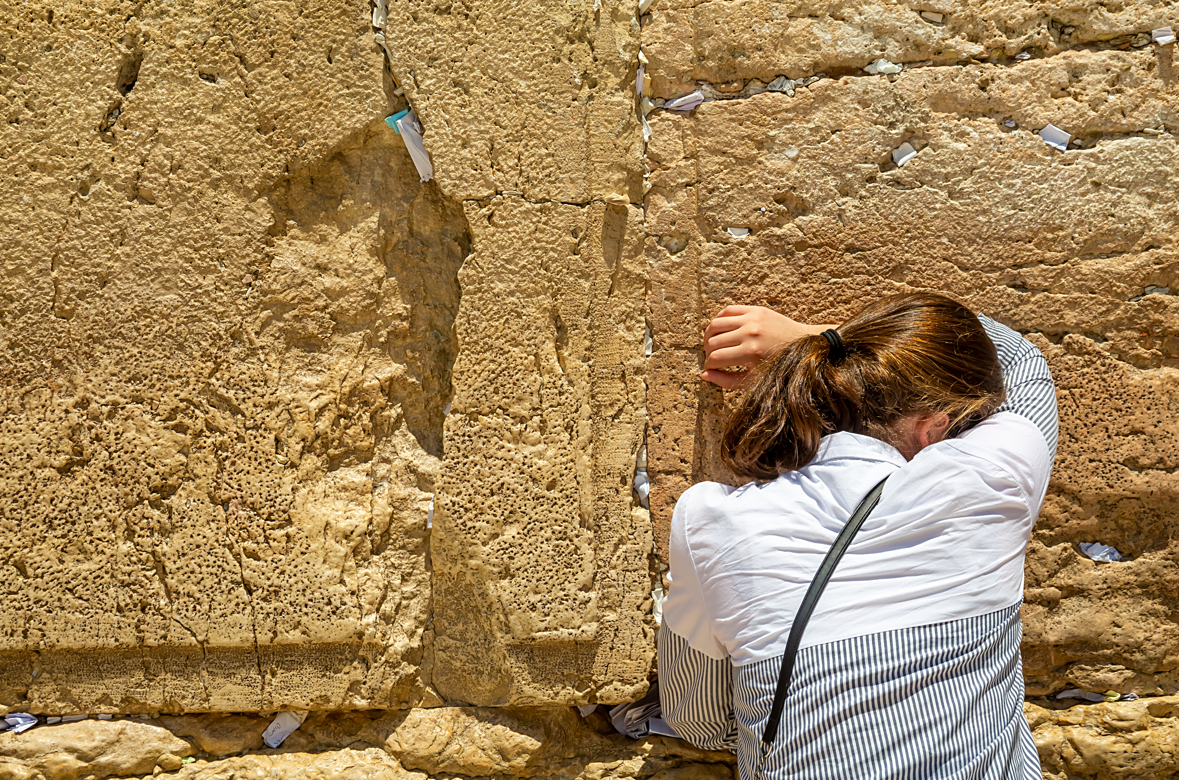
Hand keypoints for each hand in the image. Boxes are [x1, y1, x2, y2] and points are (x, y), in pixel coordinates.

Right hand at [701, 306, 833, 388]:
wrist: (804, 345)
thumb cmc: (779, 367)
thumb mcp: (754, 380)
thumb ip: (727, 380)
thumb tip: (704, 375)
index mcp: (750, 353)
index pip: (715, 358)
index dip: (708, 365)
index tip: (710, 369)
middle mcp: (750, 333)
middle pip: (712, 342)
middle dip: (707, 352)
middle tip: (711, 358)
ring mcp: (752, 319)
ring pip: (715, 324)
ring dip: (708, 336)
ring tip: (711, 344)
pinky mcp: (756, 309)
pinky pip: (727, 310)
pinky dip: (719, 320)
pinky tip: (719, 330)